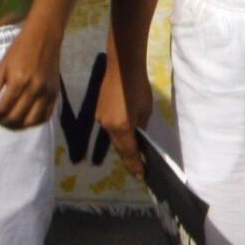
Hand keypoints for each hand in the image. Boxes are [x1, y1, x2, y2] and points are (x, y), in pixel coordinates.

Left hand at [0, 25, 62, 129]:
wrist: (44, 37)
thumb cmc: (20, 49)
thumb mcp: (2, 66)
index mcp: (19, 81)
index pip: (2, 109)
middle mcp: (35, 89)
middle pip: (15, 117)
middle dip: (0, 121)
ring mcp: (47, 93)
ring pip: (31, 121)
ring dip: (17, 125)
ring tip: (7, 119)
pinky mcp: (55, 94)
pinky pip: (45, 116)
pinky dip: (33, 122)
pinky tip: (23, 118)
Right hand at [97, 49, 152, 176]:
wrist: (122, 68)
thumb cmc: (138, 88)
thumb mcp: (145, 110)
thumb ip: (141, 127)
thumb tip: (138, 137)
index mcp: (121, 128)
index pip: (129, 152)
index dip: (135, 165)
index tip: (141, 176)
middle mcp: (107, 126)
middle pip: (119, 147)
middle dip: (128, 159)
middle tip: (138, 170)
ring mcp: (101, 118)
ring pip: (113, 138)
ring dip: (123, 146)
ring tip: (133, 154)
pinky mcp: (99, 111)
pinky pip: (109, 127)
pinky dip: (118, 134)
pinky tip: (125, 135)